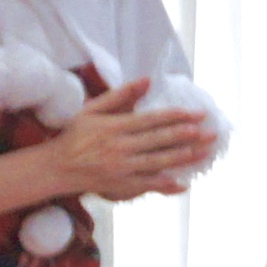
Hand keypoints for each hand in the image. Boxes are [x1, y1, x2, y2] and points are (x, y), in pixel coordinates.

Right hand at [38, 79, 214, 202]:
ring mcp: (121, 168)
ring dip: (184, 157)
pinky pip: (147, 185)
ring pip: (158, 162)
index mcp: (114, 126)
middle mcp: (120, 147)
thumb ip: (120, 95)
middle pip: (160, 140)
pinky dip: (165, 185)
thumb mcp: (92, 109)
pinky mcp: (120, 185)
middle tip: (210, 132)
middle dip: (188, 136)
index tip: (197, 114)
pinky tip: (183, 184)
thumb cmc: (74, 135)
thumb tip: (147, 80)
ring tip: (204, 152)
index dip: (177, 117)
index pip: (152, 120)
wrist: (56, 168)